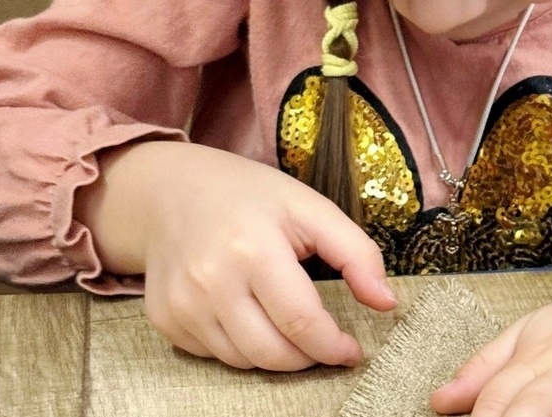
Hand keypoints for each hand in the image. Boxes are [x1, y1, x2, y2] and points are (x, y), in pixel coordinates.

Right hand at [76, 141, 395, 370]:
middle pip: (272, 352)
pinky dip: (240, 347)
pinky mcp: (164, 318)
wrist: (169, 190)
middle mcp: (211, 281)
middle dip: (309, 357)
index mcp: (253, 248)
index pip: (301, 322)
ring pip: (244, 361)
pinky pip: (214, 355)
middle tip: (324, 343)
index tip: (351, 350)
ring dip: (276, 354)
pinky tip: (247, 315)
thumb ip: (356, 253)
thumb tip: (387, 303)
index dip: (333, 346)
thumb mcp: (310, 208)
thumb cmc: (249, 197)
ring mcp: (182, 303)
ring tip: (287, 324)